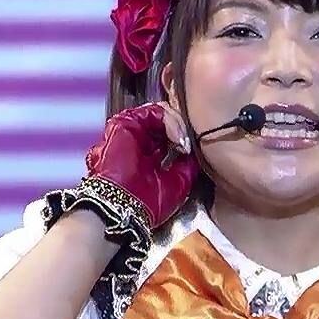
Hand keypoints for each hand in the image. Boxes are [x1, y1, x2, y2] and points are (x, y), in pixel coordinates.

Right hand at [85, 103, 197, 228]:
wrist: (124, 206)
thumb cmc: (147, 202)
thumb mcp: (177, 184)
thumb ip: (187, 166)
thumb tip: (194, 152)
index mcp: (147, 156)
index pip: (167, 136)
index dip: (182, 138)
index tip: (190, 151)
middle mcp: (137, 141)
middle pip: (165, 122)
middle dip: (181, 129)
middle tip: (188, 144)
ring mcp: (130, 131)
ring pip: (161, 114)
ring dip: (177, 125)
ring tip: (183, 141)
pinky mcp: (124, 123)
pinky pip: (154, 112)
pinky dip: (170, 121)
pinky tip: (177, 137)